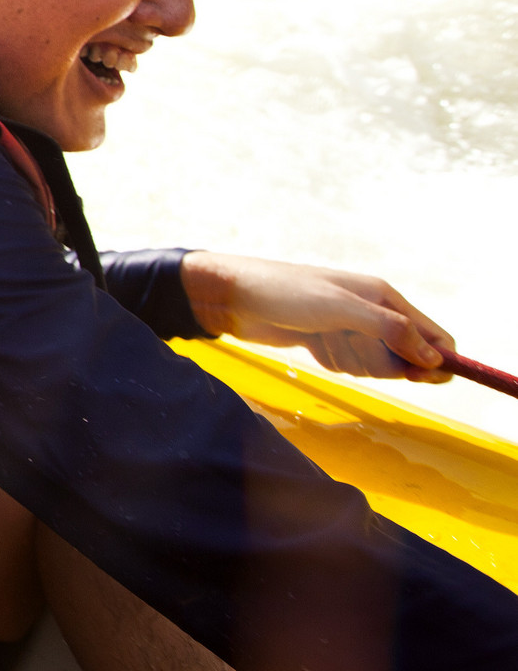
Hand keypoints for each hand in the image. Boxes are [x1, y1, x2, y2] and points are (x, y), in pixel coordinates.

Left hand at [182, 251, 454, 380]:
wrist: (234, 297)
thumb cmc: (284, 292)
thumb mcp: (340, 309)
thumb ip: (389, 330)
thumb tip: (435, 357)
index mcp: (383, 296)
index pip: (431, 334)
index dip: (436, 360)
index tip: (422, 378)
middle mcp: (371, 311)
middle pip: (404, 357)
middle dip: (379, 361)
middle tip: (344, 342)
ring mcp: (349, 327)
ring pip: (373, 365)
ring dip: (350, 360)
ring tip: (323, 338)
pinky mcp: (327, 340)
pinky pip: (347, 365)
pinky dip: (332, 361)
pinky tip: (312, 344)